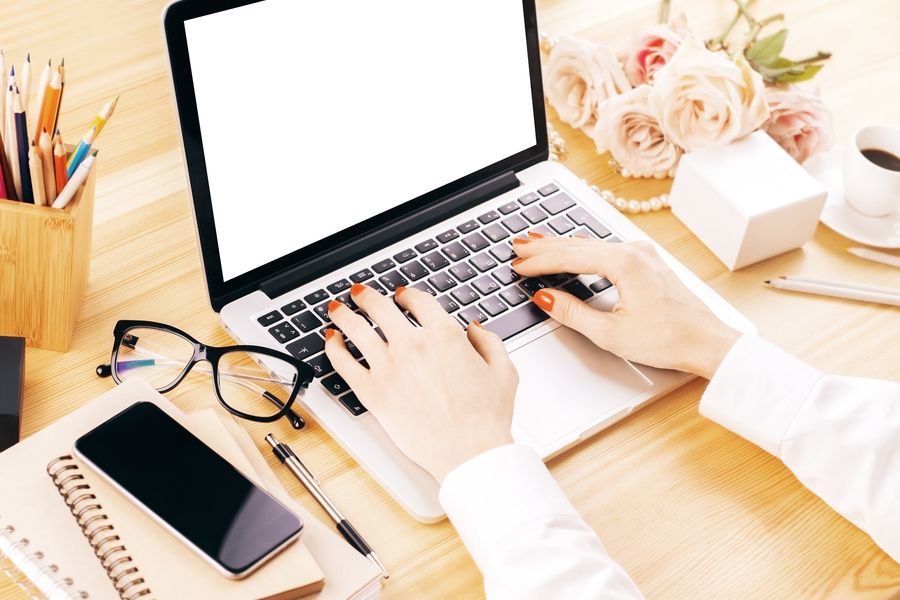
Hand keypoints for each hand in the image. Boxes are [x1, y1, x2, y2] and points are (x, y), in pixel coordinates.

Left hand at [325, 284, 517, 482]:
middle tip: (360, 293)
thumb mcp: (503, 371)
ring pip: (356, 330)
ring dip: (343, 314)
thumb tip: (475, 329)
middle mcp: (412, 345)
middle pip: (380, 308)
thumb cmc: (486, 418)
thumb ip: (489, 342)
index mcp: (444, 335)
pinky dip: (334, 349)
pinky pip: (344, 363)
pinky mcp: (372, 392)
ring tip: (336, 308)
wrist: (469, 452)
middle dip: (367, 296)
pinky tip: (330, 341)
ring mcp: (388, 368)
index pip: (417, 301)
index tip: (401, 295)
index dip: (406, 294)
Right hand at [512, 236, 740, 378]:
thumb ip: (573, 313)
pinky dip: (583, 250)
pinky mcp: (649, 263)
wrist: (708, 343)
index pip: (569, 257)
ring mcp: (643, 254)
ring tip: (536, 245)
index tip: (517, 265)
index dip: (539, 262)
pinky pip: (607, 249)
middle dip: (545, 247)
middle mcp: (634, 251)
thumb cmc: (668, 340)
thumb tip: (546, 298)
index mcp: (624, 263)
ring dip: (563, 246)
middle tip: (517, 248)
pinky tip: (573, 249)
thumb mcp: (610, 333)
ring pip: (592, 245)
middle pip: (578, 245)